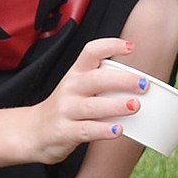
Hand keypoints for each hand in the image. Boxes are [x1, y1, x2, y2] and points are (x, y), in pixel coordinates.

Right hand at [29, 38, 151, 162]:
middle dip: (122, 80)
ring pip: (93, 106)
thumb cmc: (67, 107)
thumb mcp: (79, 87)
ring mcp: (66, 110)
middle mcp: (70, 88)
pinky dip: (103, 130)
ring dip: (116, 105)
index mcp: (77, 73)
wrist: (34, 131)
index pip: (91, 52)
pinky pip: (86, 130)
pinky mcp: (65, 131)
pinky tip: (118, 130)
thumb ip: (104, 81)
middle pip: (96, 79)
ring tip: (134, 106)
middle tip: (143, 84)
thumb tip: (142, 83)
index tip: (131, 47)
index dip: (110, 46)